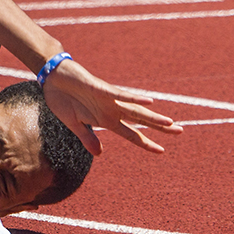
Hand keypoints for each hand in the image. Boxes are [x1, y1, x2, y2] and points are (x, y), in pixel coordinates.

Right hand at [42, 58, 181, 154]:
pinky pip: (120, 95)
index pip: (130, 134)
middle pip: (140, 120)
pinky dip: (134, 98)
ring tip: (170, 123)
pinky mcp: (101, 89)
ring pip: (135, 109)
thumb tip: (100, 154)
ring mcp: (108, 99)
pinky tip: (149, 102)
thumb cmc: (62, 99)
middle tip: (180, 131)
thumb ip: (88, 138)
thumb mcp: (74, 124)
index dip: (145, 143)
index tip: (161, 151)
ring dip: (152, 117)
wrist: (52, 78)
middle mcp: (112, 110)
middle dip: (160, 127)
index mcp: (105, 120)